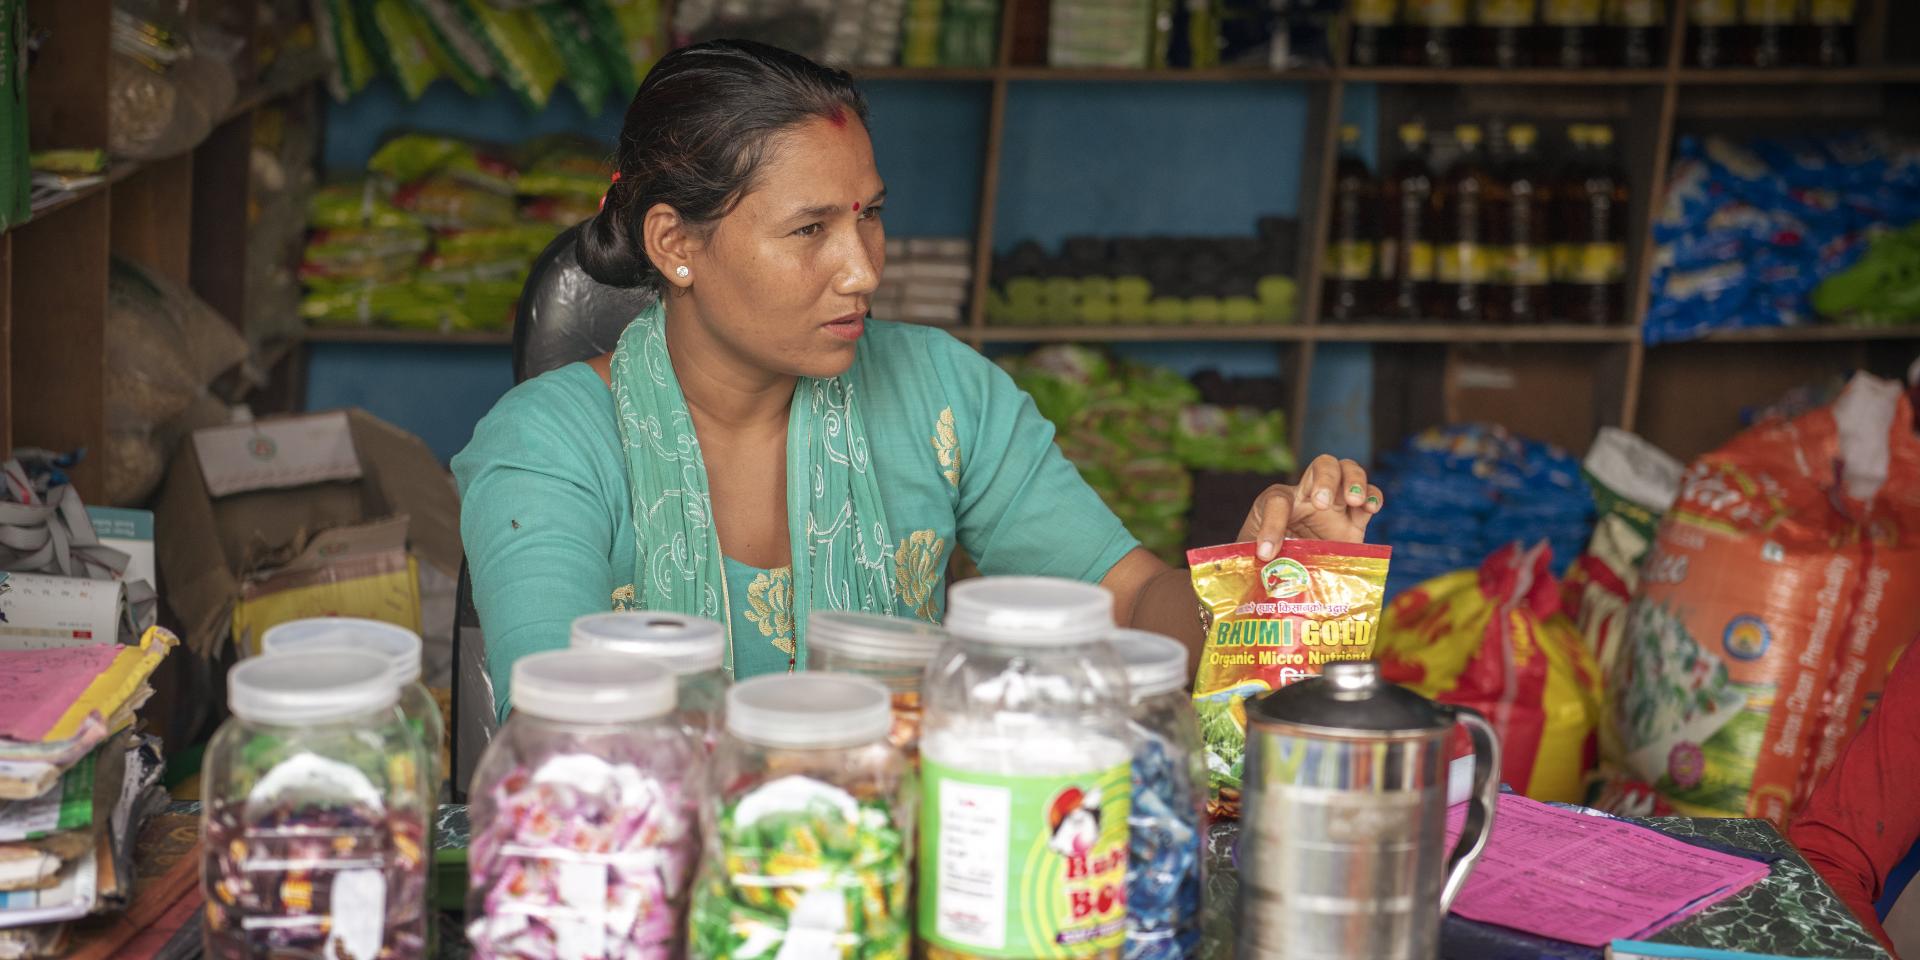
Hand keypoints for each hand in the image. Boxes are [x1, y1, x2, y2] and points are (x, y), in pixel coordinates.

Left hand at [1236, 454, 1382, 559]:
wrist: (1289, 573)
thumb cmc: (1267, 558)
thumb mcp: (1253, 552)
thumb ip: (1257, 549)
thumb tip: (1267, 554)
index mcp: (1280, 501)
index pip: (1278, 500)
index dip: (1272, 525)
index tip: (1267, 552)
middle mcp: (1310, 496)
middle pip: (1323, 465)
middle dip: (1325, 479)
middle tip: (1322, 503)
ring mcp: (1336, 506)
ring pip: (1349, 471)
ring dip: (1354, 480)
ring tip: (1354, 500)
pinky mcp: (1356, 522)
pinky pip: (1370, 498)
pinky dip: (1374, 497)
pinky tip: (1371, 507)